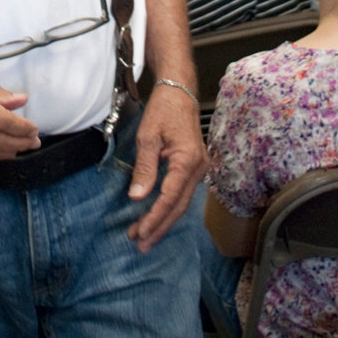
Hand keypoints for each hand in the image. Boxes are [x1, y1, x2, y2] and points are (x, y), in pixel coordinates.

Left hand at [126, 82, 208, 251]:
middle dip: (159, 227)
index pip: (170, 197)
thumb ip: (144, 168)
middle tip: (140, 244)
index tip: (140, 232)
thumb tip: (137, 197)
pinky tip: (157, 218)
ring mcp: (199, 169)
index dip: (155, 217)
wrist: (179, 93)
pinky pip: (182, 194)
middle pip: (178, 206)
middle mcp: (199, 168)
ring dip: (163, 221)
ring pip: (181, 203)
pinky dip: (169, 208)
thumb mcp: (148, 137)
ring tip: (145, 237)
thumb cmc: (163, 111)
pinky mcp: (195, 168)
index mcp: (188, 160)